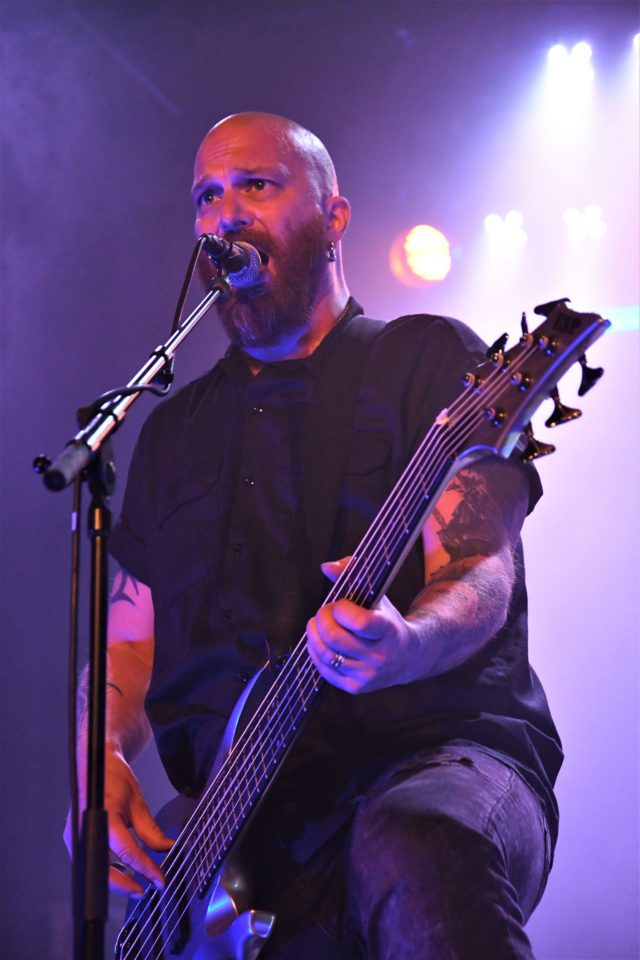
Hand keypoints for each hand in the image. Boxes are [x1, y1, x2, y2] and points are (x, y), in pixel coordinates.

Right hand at [64, 748, 172, 896]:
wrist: (97, 763)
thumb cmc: (115, 779)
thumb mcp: (137, 803)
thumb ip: (150, 830)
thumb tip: (166, 849)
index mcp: (104, 817)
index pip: (127, 852)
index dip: (146, 868)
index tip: (160, 880)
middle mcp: (85, 829)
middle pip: (104, 869)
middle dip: (125, 884)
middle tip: (145, 890)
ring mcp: (76, 835)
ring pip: (95, 869)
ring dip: (115, 880)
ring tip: (136, 884)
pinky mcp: (76, 838)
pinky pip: (92, 861)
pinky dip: (107, 869)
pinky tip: (122, 872)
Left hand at [306, 557, 420, 693]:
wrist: (408, 657)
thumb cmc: (387, 621)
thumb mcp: (377, 595)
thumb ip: (352, 573)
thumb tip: (326, 567)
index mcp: (388, 631)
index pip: (359, 622)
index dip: (341, 609)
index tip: (340, 604)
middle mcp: (380, 656)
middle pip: (334, 638)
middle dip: (322, 619)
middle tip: (324, 612)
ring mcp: (368, 675)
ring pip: (326, 654)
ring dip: (314, 635)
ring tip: (317, 625)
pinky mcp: (357, 688)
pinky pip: (325, 670)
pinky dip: (316, 653)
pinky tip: (319, 642)